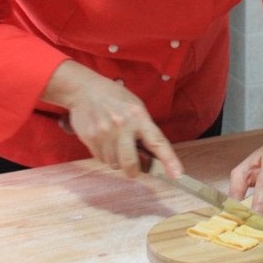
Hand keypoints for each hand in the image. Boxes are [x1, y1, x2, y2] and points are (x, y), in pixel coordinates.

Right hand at [42, 60, 182, 178]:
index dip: (169, 160)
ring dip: (116, 160)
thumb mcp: (135, 106)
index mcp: (139, 116)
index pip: (158, 141)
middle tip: (133, 168)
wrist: (85, 89)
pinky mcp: (91, 138)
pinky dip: (104, 155)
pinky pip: (101, 159)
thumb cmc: (115, 98)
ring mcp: (105, 133)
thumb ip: (144, 129)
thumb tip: (152, 156)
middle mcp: (123, 125)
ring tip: (113, 143)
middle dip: (133, 171)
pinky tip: (103, 140)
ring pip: (114, 164)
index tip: (177, 174)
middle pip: (131, 163)